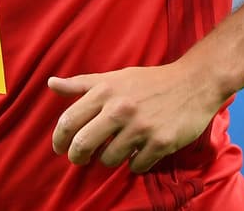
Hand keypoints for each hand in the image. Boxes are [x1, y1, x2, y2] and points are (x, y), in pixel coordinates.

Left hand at [48, 62, 222, 172]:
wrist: (193, 83)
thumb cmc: (149, 81)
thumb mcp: (113, 77)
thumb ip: (81, 84)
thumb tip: (50, 84)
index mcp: (105, 91)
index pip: (68, 121)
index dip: (59, 139)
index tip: (59, 148)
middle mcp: (119, 109)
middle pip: (83, 145)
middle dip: (77, 157)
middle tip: (80, 159)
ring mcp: (140, 127)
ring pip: (109, 159)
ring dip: (109, 159)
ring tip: (117, 149)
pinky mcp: (160, 142)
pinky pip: (136, 166)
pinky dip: (135, 163)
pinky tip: (140, 152)